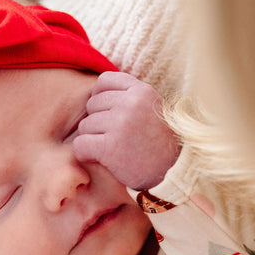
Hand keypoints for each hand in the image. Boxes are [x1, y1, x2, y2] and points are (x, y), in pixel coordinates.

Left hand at [72, 71, 179, 189]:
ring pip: (85, 126)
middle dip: (98, 122)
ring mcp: (120, 124)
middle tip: (114, 138)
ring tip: (112, 150)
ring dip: (92, 139)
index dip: (101, 97)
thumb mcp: (151, 108)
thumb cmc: (158, 143)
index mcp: (141, 91)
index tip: (109, 114)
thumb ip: (130, 96)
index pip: (104, 81)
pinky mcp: (110, 147)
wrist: (174, 173)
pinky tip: (99, 159)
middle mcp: (131, 103)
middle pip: (92, 105)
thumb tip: (96, 90)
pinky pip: (80, 145)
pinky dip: (85, 154)